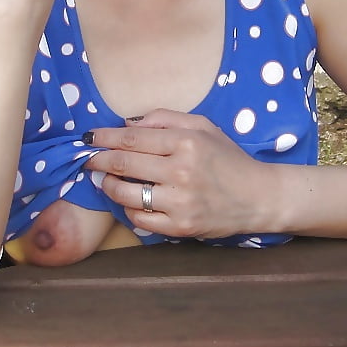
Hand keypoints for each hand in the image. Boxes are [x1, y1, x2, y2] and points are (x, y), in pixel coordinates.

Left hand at [84, 110, 271, 238]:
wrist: (258, 197)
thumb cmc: (228, 158)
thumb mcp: (202, 126)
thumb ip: (164, 119)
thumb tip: (126, 122)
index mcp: (186, 142)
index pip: (131, 138)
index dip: (104, 137)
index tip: (89, 137)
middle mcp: (181, 171)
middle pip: (123, 164)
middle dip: (98, 160)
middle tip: (87, 158)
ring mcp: (180, 202)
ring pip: (126, 194)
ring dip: (107, 185)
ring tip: (102, 179)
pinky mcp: (180, 227)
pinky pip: (140, 220)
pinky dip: (128, 209)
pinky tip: (128, 200)